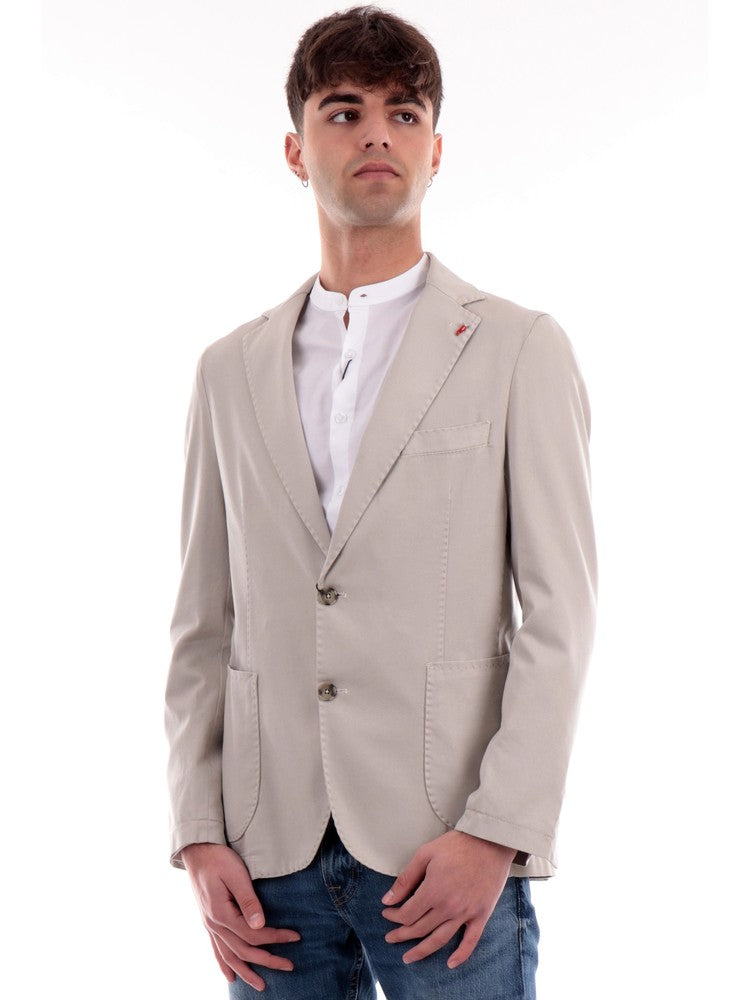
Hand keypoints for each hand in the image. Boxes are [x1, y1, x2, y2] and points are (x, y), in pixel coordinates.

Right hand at [181, 842, 300, 991]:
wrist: (197, 851)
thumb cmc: (218, 858)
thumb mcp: (236, 874)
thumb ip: (248, 900)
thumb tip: (260, 925)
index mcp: (221, 914)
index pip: (253, 934)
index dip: (275, 938)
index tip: (294, 938)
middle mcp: (213, 924)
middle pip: (243, 950)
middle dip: (267, 960)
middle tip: (289, 967)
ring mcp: (209, 925)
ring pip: (229, 956)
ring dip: (246, 971)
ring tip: (262, 985)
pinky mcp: (208, 922)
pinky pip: (216, 950)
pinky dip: (224, 965)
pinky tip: (231, 977)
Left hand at [380, 830, 514, 968]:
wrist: (490, 842)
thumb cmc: (456, 845)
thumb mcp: (425, 854)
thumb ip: (406, 879)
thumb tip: (387, 900)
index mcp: (433, 891)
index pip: (407, 913)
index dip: (393, 916)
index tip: (387, 913)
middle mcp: (448, 907)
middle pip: (420, 929)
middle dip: (402, 934)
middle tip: (390, 938)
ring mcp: (466, 914)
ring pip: (440, 940)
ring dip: (422, 951)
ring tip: (409, 957)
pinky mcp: (481, 915)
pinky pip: (471, 942)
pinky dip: (461, 955)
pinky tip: (450, 964)